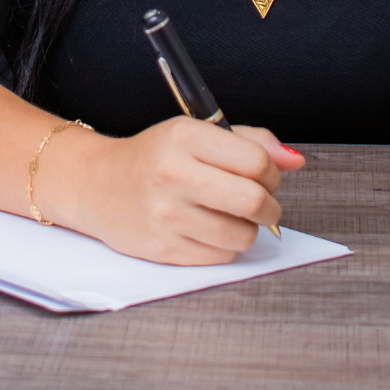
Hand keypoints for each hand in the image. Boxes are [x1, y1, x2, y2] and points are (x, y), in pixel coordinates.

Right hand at [50, 118, 303, 264]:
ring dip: (248, 228)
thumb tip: (293, 160)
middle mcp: (173, 174)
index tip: (265, 176)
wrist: (96, 184)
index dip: (272, 173)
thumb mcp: (196, 133)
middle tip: (260, 202)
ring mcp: (166, 214)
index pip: (257, 161)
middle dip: (269, 206)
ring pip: (242, 235)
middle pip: (254, 201)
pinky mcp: (163, 248)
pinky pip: (221, 256)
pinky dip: (225, 245)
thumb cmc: (153, 157)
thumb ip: (249, 142)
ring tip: (230, 215)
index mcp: (184, 136)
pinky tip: (209, 229)